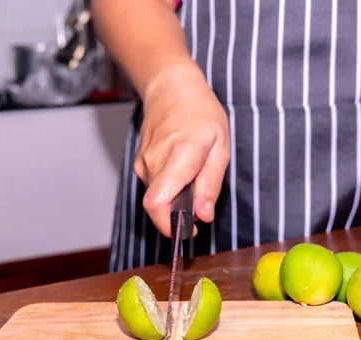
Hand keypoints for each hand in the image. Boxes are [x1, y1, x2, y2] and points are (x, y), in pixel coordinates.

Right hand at [133, 61, 229, 237]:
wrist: (170, 88)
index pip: (158, 204)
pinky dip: (169, 188)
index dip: (169, 226)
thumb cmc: (200, 114)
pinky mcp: (139, 164)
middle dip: (179, 214)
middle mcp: (154, 162)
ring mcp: (143, 163)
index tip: (187, 231)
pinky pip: (154, 187)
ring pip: (157, 198)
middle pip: (158, 206)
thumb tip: (203, 217)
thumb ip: (211, 185)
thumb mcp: (220, 148)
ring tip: (193, 173)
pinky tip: (181, 169)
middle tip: (200, 200)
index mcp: (179, 156)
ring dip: (176, 198)